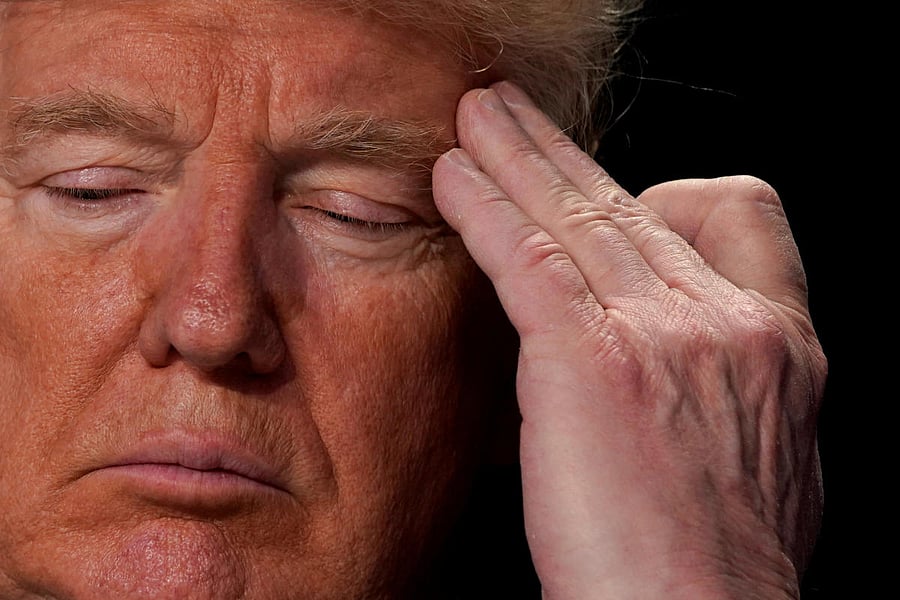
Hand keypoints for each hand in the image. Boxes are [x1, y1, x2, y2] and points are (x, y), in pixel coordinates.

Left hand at [432, 82, 825, 598]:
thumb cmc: (715, 571)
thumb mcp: (759, 461)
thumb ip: (723, 388)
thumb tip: (674, 360)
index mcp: (777, 344)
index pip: (740, 213)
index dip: (672, 197)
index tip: (616, 205)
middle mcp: (727, 321)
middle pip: (634, 201)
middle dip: (564, 155)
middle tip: (512, 119)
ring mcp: (664, 331)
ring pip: (578, 211)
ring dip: (516, 157)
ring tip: (474, 124)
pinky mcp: (592, 358)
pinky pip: (527, 254)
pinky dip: (484, 208)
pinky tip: (451, 182)